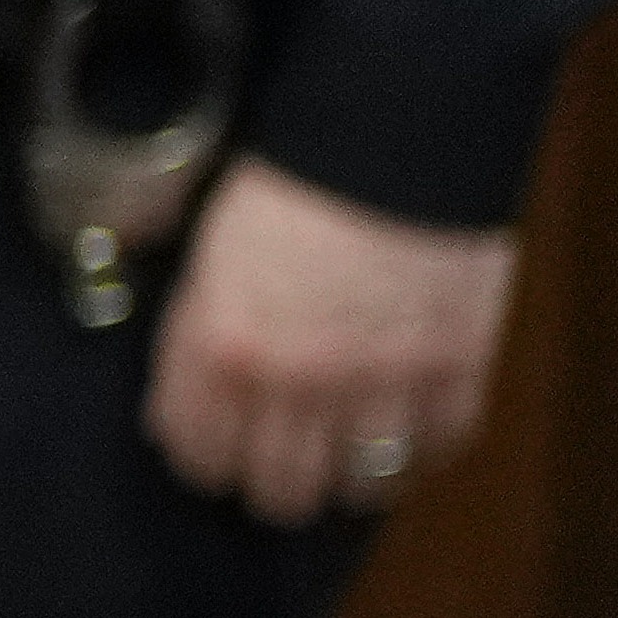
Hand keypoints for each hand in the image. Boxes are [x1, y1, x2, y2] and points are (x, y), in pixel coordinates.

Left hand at [143, 157, 519, 523]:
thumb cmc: (294, 174)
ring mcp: (380, 377)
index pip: (197, 451)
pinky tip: (407, 427)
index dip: (205, 456)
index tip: (217, 451)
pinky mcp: (456, 365)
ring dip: (351, 475)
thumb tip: (161, 378)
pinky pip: (437, 446)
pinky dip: (422, 446)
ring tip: (349, 454)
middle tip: (284, 464)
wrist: (395, 127)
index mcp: (221, 344)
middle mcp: (297, 376)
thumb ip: (185, 315)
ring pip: (361, 484)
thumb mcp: (206, 239)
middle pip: (279, 490)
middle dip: (275, 483)